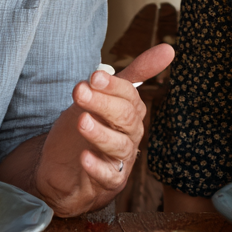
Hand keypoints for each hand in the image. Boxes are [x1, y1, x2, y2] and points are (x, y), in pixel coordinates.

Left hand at [34, 43, 174, 216]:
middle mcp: (129, 134)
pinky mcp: (108, 181)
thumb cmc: (84, 129)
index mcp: (130, 112)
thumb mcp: (101, 96)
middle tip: (80, 92)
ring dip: (99, 133)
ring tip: (82, 122)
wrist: (62, 169)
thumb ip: (132, 74)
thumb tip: (169, 49)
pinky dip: (97, 166)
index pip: (130, 96)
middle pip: (125, 118)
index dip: (113, 86)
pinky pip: (108, 176)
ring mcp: (120, 159)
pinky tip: (84, 158)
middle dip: (103, 104)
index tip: (93, 77)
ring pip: (118, 145)